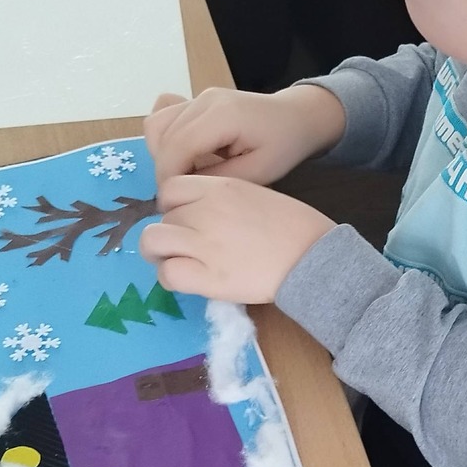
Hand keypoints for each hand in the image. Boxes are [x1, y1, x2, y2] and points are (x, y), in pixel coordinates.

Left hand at [140, 175, 335, 302]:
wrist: (314, 256)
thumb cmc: (294, 226)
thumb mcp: (255, 193)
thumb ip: (222, 198)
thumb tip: (196, 213)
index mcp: (219, 187)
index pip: (170, 189)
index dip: (172, 207)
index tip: (185, 220)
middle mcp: (205, 210)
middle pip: (162, 218)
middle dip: (171, 233)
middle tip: (188, 248)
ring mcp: (203, 243)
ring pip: (152, 242)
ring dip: (160, 254)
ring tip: (177, 263)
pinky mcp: (207, 276)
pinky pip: (167, 273)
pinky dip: (170, 278)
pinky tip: (188, 279)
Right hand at [144, 83, 344, 184]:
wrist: (296, 117)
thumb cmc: (284, 145)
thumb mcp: (259, 172)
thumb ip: (218, 180)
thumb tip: (183, 187)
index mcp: (222, 114)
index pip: (178, 146)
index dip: (169, 178)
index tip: (173, 202)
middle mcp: (204, 100)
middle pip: (162, 136)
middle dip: (166, 171)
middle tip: (183, 195)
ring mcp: (198, 97)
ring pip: (157, 125)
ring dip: (164, 155)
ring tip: (188, 175)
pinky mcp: (195, 101)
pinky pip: (164, 116)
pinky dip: (165, 138)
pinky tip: (185, 155)